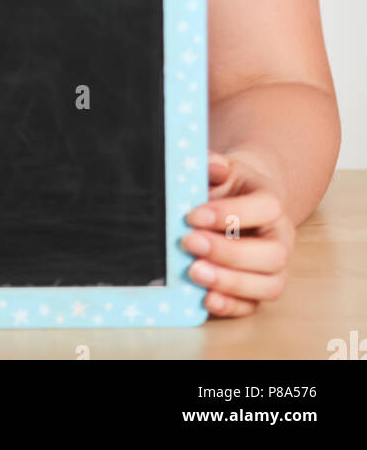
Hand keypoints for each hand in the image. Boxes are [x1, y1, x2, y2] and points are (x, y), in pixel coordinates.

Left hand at [182, 150, 294, 317]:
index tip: (192, 215)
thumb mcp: (221, 167)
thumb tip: (213, 167)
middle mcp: (280, 238)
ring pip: (270, 285)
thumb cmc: (228, 185)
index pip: (265, 209)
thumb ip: (214, 163)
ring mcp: (274, 268)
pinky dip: (231, 306)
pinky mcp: (259, 289)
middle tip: (189, 243)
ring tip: (194, 272)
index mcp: (272, 203)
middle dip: (229, 252)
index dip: (230, 213)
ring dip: (231, 283)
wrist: (240, 199)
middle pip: (272, 254)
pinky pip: (253, 306)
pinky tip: (204, 298)